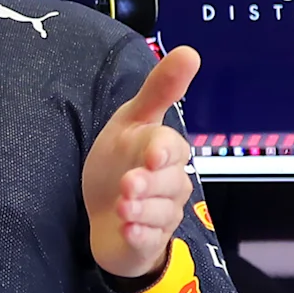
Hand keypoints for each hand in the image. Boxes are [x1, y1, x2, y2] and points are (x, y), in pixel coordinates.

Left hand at [83, 45, 200, 281]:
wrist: (104, 211)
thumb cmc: (120, 160)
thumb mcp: (133, 119)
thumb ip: (160, 89)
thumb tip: (190, 51)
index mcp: (167, 152)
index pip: (173, 149)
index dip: (163, 152)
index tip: (152, 154)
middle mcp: (171, 183)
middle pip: (169, 183)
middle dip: (148, 184)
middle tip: (129, 184)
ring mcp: (163, 214)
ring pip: (161, 213)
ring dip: (141, 209)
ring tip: (122, 206)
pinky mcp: (149, 240)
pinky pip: (150, 239)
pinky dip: (139, 234)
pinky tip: (127, 228)